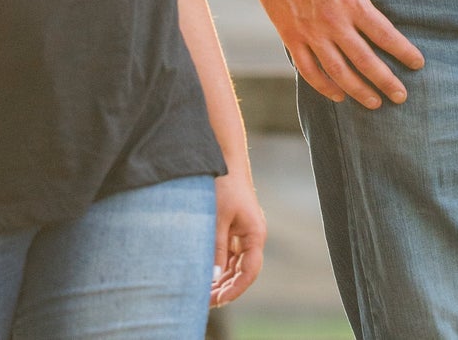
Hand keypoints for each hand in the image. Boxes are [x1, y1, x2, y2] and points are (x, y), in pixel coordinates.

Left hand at [211, 166, 264, 305]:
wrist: (223, 157)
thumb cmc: (224, 184)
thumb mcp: (218, 217)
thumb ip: (217, 248)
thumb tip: (213, 277)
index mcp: (255, 234)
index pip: (249, 272)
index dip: (235, 289)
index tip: (219, 300)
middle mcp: (251, 236)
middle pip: (241, 271)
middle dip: (225, 287)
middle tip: (205, 301)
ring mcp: (242, 233)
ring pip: (233, 264)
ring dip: (220, 278)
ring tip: (202, 292)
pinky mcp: (232, 228)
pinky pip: (227, 253)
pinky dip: (217, 264)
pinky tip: (204, 274)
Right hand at [251, 0, 423, 106]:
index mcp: (352, 1)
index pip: (385, 34)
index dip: (404, 52)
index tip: (417, 63)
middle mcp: (333, 21)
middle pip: (366, 61)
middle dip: (386, 81)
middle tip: (401, 96)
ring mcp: (310, 32)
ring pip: (339, 72)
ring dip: (359, 91)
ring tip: (375, 103)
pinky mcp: (290, 36)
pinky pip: (309, 70)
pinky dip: (324, 87)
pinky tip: (337, 95)